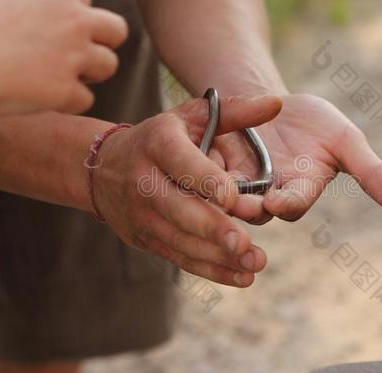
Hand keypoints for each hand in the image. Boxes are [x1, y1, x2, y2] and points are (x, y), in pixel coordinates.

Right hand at [0, 0, 127, 115]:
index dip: (71, 21)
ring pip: (109, 65)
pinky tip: (42, 98)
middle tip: (79, 57)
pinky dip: (67, 102)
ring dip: (89, 74)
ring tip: (59, 78)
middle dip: (101, 44)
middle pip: (116, 31)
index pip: (86, 3)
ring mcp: (73, 54)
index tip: (50, 32)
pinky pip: (85, 100)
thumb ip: (39, 2)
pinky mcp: (66, 89)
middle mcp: (74, 17)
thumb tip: (56, 18)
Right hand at [93, 95, 281, 286]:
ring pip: (182, 240)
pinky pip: (180, 258)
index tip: (234, 199)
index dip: (207, 182)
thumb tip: (277, 104)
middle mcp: (145, 182)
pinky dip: (211, 270)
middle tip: (245, 245)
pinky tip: (241, 277)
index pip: (182, 165)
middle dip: (214, 230)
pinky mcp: (147, 239)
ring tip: (254, 263)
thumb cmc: (161, 138)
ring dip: (218, 256)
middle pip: (180, 210)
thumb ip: (235, 112)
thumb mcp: (191, 117)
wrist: (104, 169)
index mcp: (158, 145)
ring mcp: (144, 215)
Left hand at [211, 94, 381, 221]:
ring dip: (216, 187)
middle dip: (246, 202)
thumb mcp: (347, 142)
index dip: (288, 202)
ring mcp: (239, 184)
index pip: (293, 204)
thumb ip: (373, 173)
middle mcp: (267, 195)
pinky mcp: (213, 169)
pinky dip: (196, 166)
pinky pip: (202, 174)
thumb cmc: (315, 124)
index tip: (280, 201)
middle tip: (235, 197)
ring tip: (206, 175)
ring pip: (224, 194)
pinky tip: (189, 153)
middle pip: (254, 206)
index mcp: (298, 192)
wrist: (274, 105)